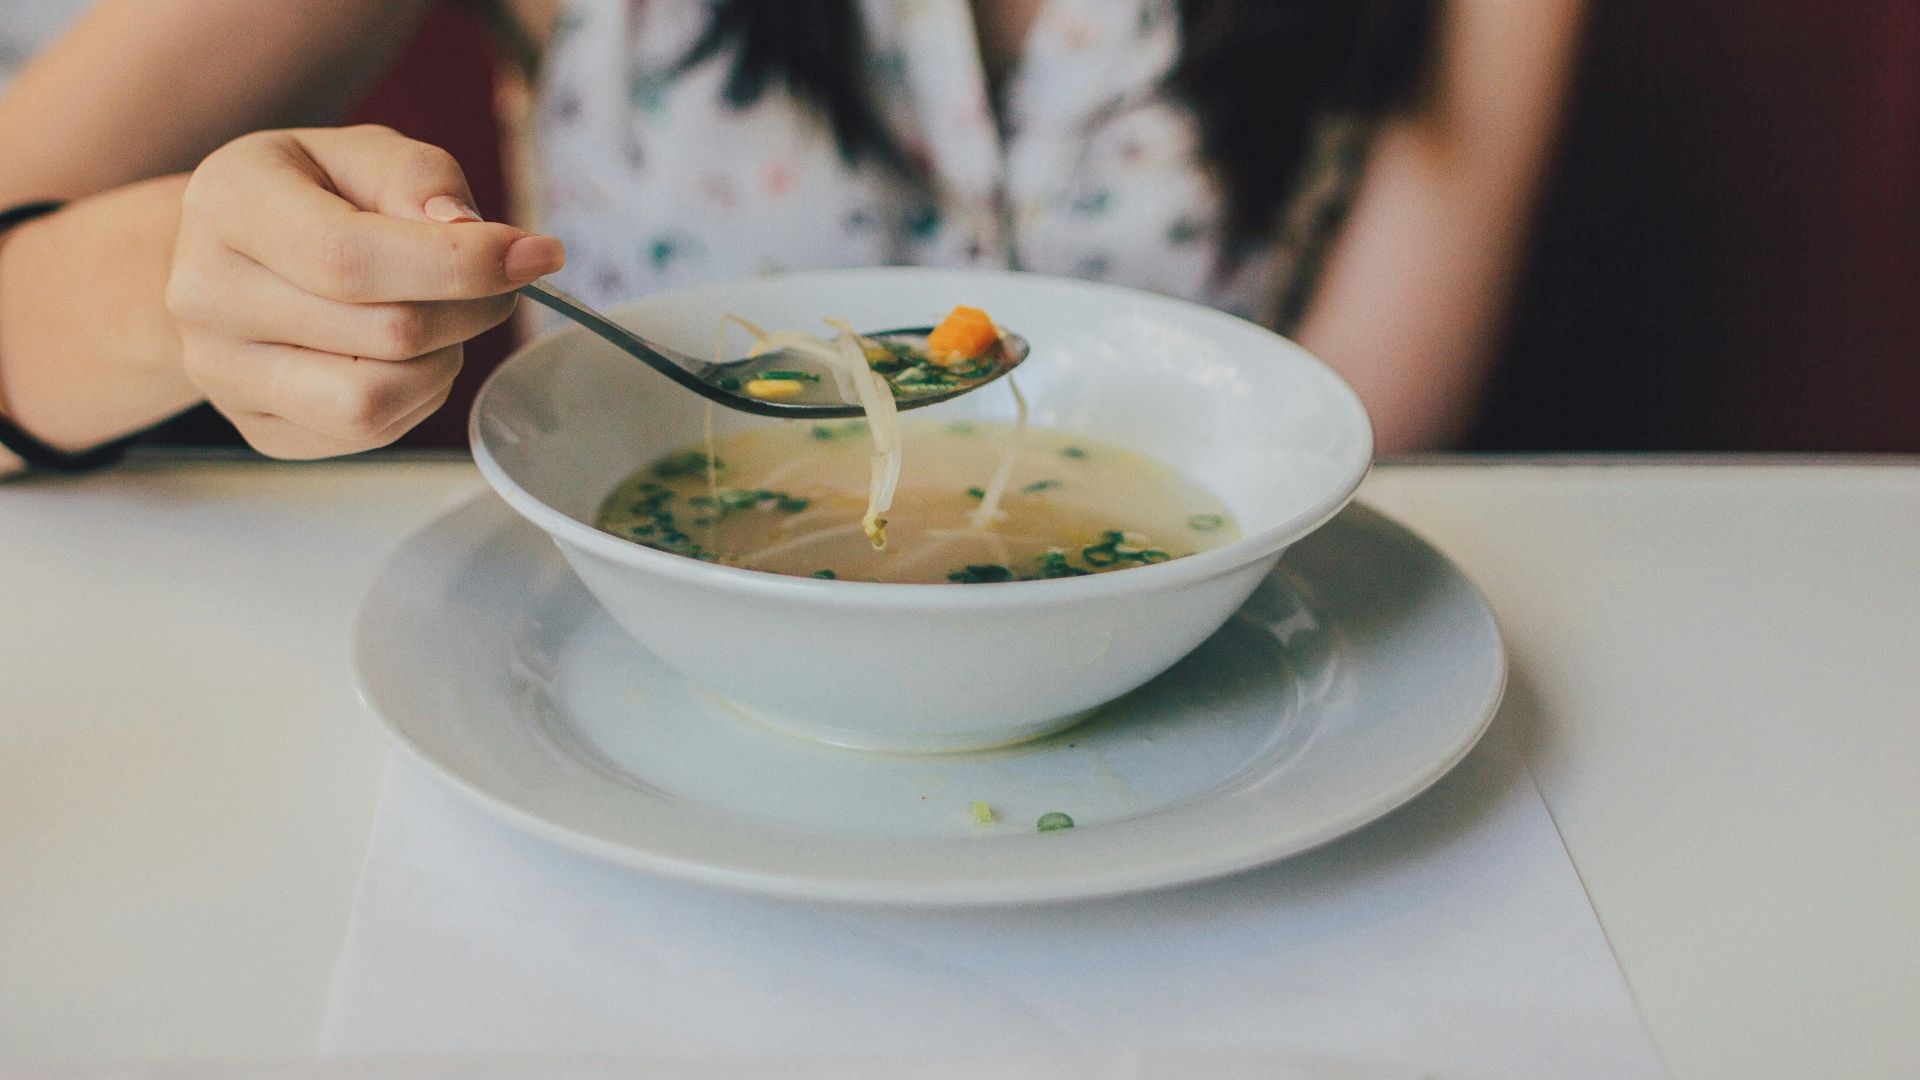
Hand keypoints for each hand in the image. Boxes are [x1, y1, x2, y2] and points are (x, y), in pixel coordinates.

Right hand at [165, 124, 563, 457]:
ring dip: (442, 361)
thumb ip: (418, 178)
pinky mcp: (258, 427)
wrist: (226, 255)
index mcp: (229, 206)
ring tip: (443, 319)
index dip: (460, 264)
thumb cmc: (308, 196)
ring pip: (375, 402)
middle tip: (497, 283)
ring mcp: (224, 372)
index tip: (534, 255)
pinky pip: (367, 435)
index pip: (352, 258)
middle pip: (384, 333)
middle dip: (471, 309)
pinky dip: (415, 397)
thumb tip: (470, 233)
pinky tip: (408, 357)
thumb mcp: (360, 152)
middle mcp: (208, 296)